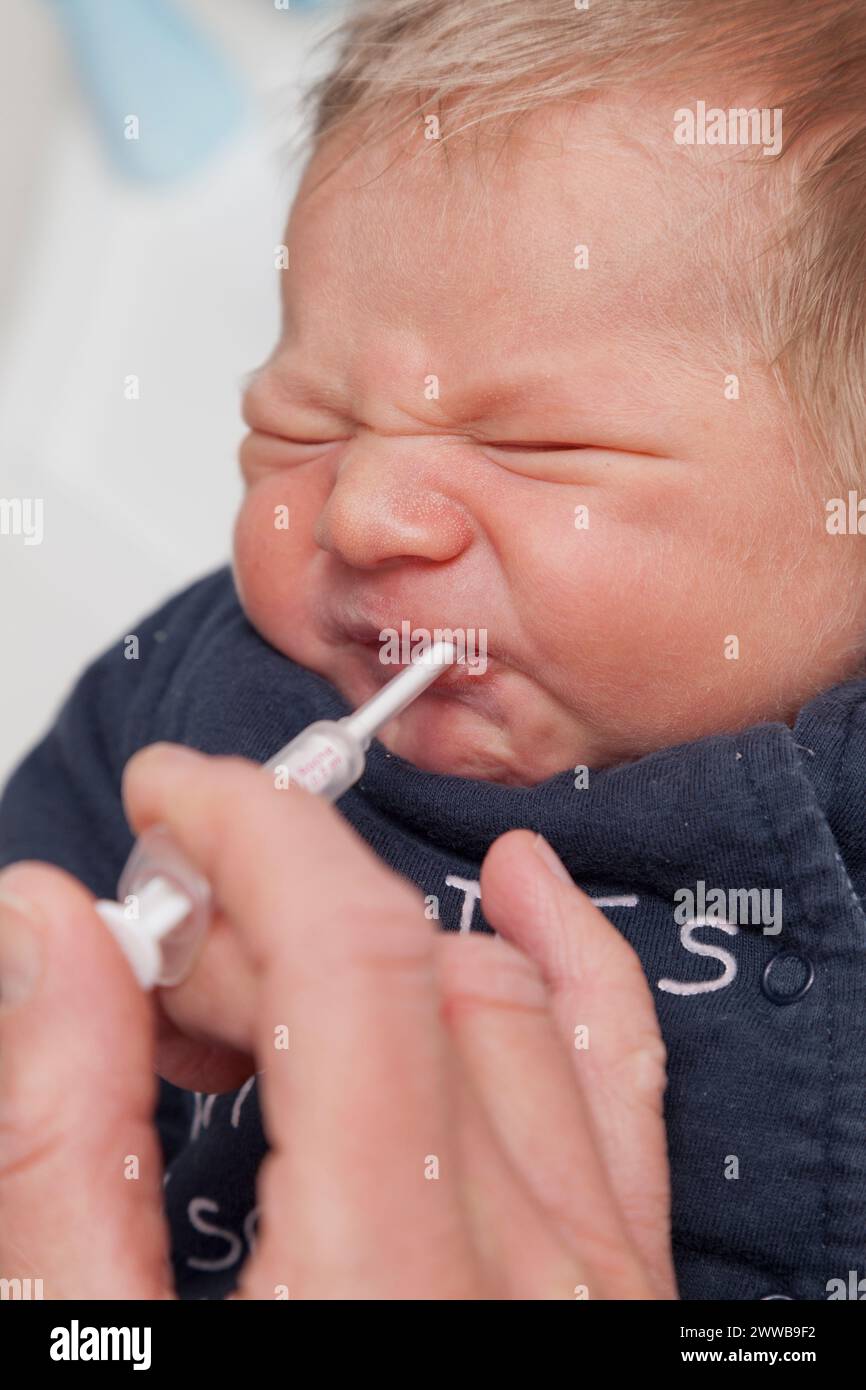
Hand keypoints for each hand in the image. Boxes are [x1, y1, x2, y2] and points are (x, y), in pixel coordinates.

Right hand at [0, 743, 674, 1298]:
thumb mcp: (88, 1351)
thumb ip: (64, 1140)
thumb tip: (53, 930)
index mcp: (386, 1287)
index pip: (351, 953)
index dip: (252, 835)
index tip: (176, 800)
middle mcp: (527, 1275)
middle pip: (414, 969)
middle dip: (266, 912)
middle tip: (158, 947)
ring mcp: (597, 1276)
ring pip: (506, 1001)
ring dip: (373, 940)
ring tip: (257, 972)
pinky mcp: (623, 1277)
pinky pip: (621, 1067)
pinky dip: (566, 958)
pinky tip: (522, 887)